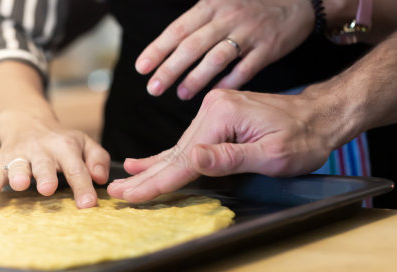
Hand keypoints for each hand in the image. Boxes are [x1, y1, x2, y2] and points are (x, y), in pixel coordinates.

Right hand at [0, 112, 110, 207]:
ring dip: (18, 175)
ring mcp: (19, 154)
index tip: (88, 204)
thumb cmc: (61, 142)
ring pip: (18, 164)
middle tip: (47, 189)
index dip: (83, 187)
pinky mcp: (1, 160)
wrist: (27, 122)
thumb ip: (97, 158)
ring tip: (19, 185)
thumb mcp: (84, 142)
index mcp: (65, 146)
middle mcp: (41, 149)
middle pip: (44, 164)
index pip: (76, 168)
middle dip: (45, 176)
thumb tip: (100, 178)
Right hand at [107, 89, 339, 201]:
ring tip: (124, 181)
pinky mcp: (215, 119)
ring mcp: (212, 113)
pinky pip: (185, 144)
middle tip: (116, 192)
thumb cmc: (304, 138)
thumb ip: (230, 157)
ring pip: (176, 150)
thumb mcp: (274, 153)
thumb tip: (192, 159)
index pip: (184, 160)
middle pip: (174, 154)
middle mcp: (212, 110)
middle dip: (145, 178)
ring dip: (150, 170)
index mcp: (222, 116)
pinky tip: (143, 162)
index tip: (131, 196)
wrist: (320, 115)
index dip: (156, 182)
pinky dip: (165, 157)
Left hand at [136, 0, 314, 99]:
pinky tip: (214, 95)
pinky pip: (245, 69)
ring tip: (180, 95)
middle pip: (193, 46)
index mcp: (211, 6)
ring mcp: (249, 33)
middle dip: (170, 69)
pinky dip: (229, 82)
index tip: (141, 68)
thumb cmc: (249, 7)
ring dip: (196, 79)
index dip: (157, 50)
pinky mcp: (268, 48)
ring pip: (216, 58)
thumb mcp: (220, 5)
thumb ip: (196, 23)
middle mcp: (228, 17)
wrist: (297, 1)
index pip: (178, 30)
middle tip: (153, 89)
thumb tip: (165, 47)